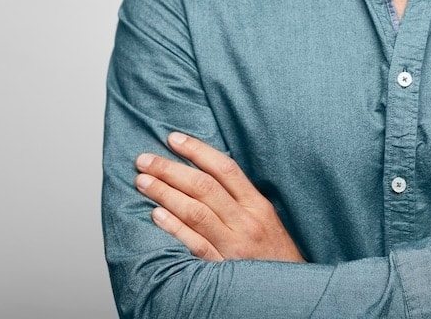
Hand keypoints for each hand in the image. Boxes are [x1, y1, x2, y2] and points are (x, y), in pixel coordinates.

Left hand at [135, 132, 304, 262]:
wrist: (287, 292)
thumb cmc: (274, 254)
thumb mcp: (266, 219)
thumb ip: (241, 198)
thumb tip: (206, 172)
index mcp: (258, 205)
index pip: (225, 168)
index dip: (197, 150)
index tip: (174, 138)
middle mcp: (246, 222)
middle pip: (204, 187)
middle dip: (171, 169)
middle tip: (145, 159)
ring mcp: (234, 246)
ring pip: (196, 212)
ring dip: (165, 193)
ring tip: (143, 181)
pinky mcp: (222, 269)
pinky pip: (195, 244)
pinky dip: (174, 228)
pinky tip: (156, 215)